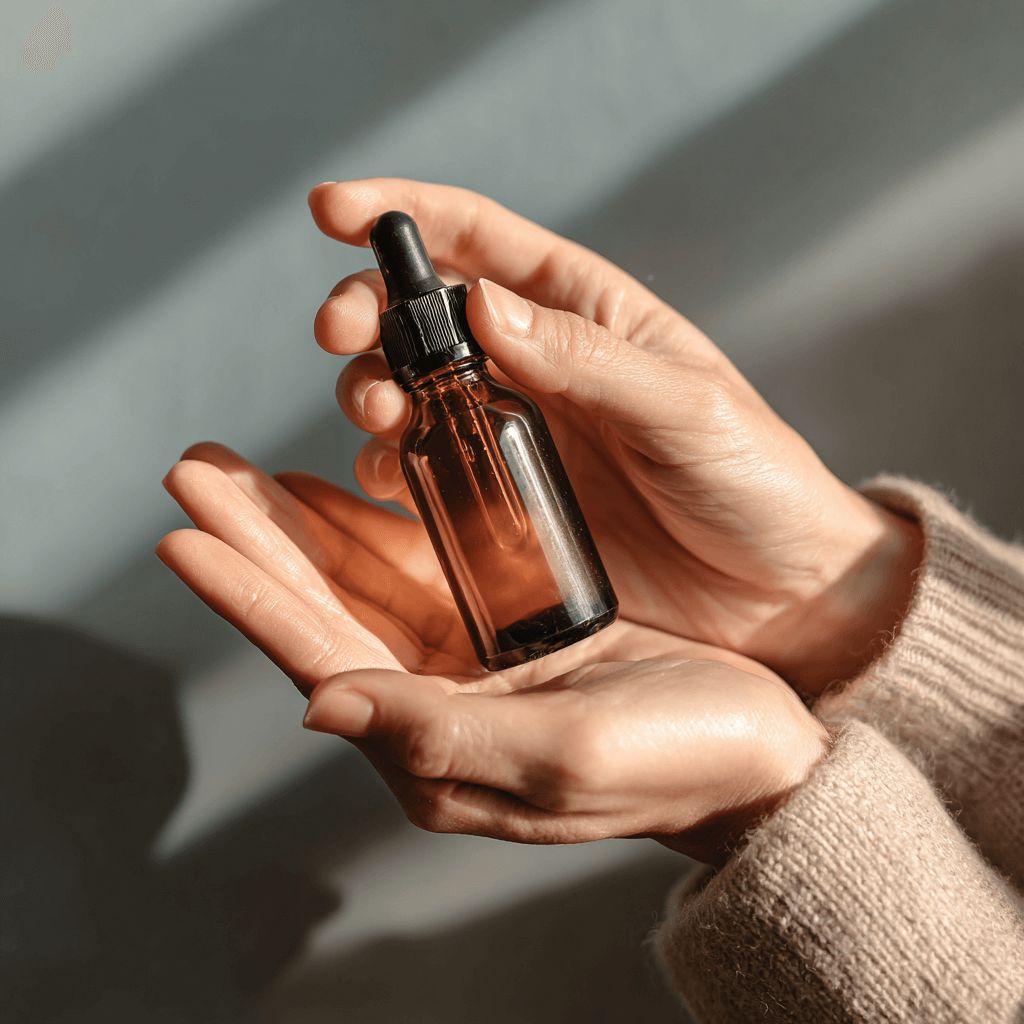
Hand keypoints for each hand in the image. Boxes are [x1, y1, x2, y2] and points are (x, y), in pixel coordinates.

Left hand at [156, 444, 826, 862]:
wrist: (761, 751)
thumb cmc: (677, 759)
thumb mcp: (562, 755)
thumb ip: (440, 735)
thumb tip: (320, 702)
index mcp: (438, 740)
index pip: (317, 653)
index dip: (247, 591)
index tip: (183, 530)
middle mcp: (439, 699)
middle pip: (323, 605)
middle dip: (257, 537)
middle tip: (196, 469)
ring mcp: (472, 658)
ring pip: (364, 577)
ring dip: (304, 521)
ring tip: (244, 467)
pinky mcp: (511, 626)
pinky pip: (424, 564)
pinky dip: (382, 521)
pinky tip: (352, 482)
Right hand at [310, 178, 921, 692]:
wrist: (778, 594)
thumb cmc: (756, 483)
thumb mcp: (685, 408)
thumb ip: (587, 359)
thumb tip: (482, 304)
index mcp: (587, 315)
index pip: (482, 241)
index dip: (404, 215)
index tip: (333, 210)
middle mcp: (541, 367)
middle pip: (425, 317)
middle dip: (368, 313)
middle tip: (341, 335)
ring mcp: (517, 437)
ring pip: (411, 392)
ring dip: (371, 392)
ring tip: (380, 416)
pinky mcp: (508, 506)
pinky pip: (428, 473)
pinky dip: (393, 468)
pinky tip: (393, 476)